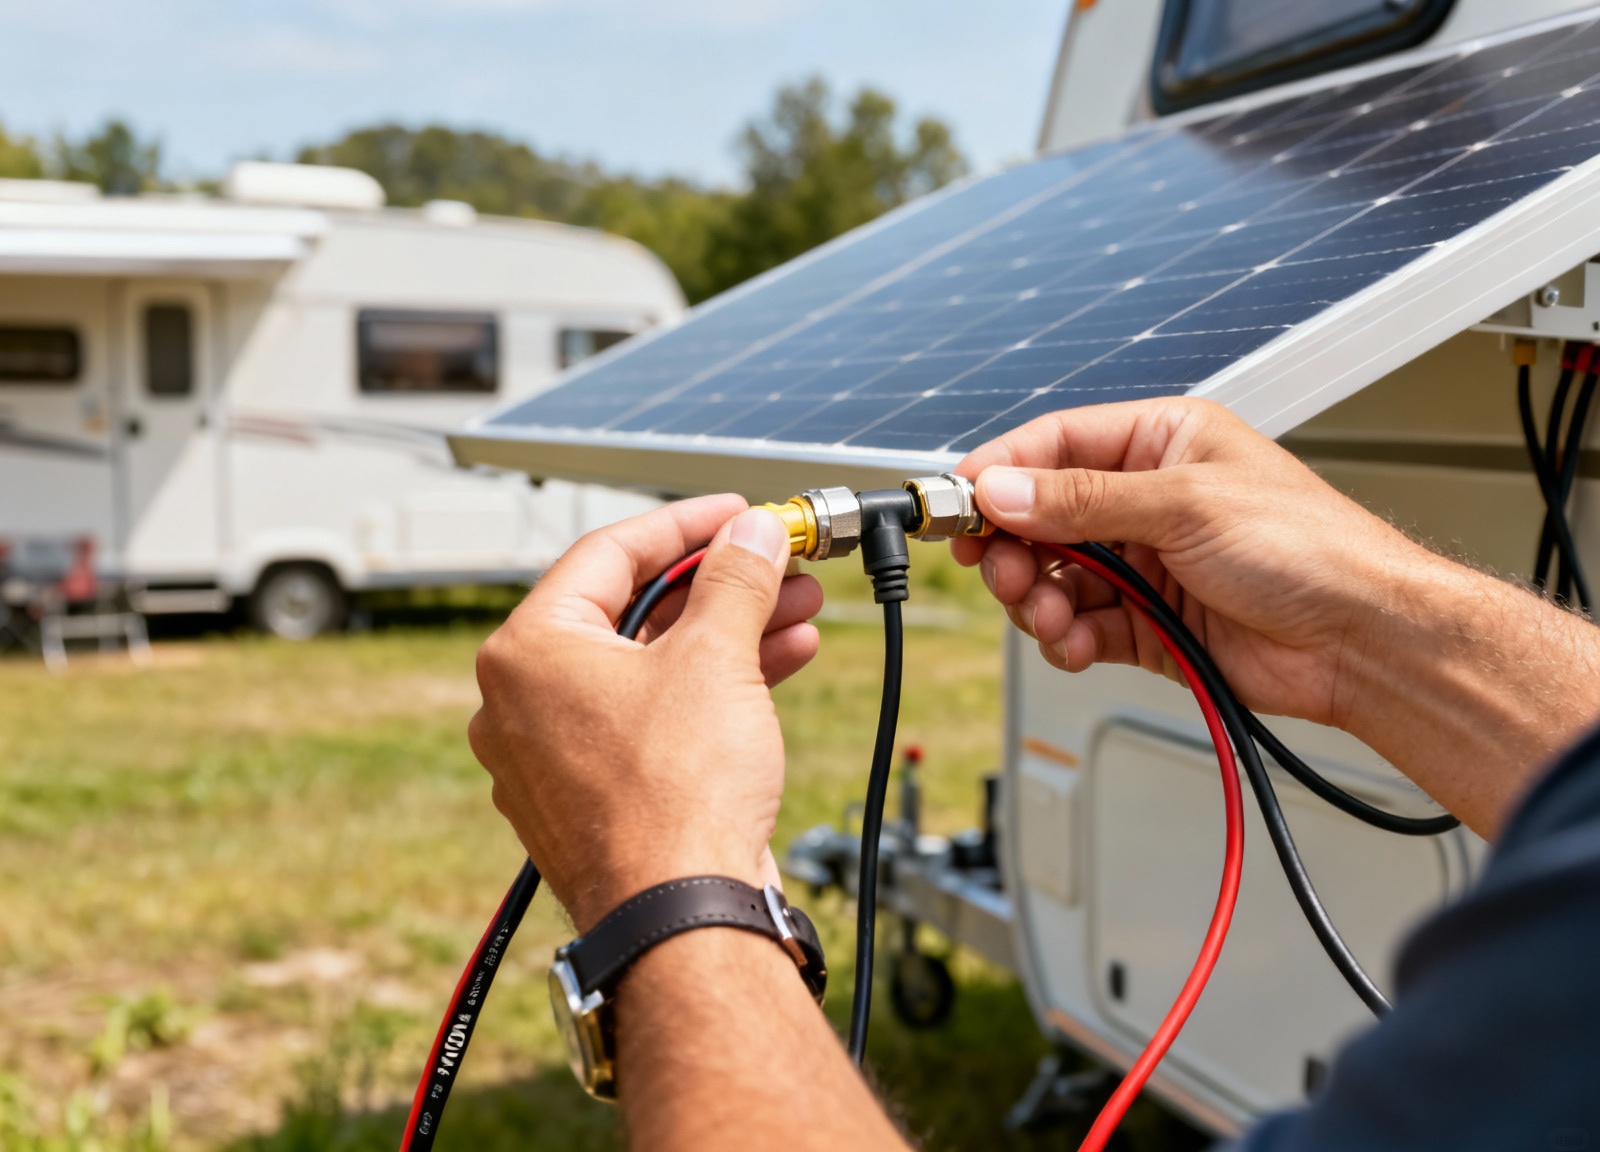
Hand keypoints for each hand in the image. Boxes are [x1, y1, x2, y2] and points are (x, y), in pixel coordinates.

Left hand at [469, 496, 821, 930]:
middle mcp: (524, 702)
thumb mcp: (715, 659)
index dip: (686, 523)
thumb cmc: (676, 795)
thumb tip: (753, 533)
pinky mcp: (594, 799)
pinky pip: (650, 721)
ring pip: (648, 669)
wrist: (682, 920)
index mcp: (526, 652)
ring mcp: (554, 757)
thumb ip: (734, 580)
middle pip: (633, 612)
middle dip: (720, 585)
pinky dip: (708, 691)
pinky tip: (777, 666)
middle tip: (781, 562)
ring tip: (798, 611)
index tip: (738, 511)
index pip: (608, 553)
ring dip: (727, 636)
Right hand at [951, 397, 1441, 728]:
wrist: (1362, 641)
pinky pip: (1080, 625)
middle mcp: (1146, 499)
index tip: (959, 504)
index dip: (1000, 471)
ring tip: (1051, 614)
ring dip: (1039, 599)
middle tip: (1005, 572)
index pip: (1054, 443)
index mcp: (1161, 442)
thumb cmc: (1311, 550)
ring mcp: (1145, 563)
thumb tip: (1004, 488)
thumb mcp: (1184, 505)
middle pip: (1041, 515)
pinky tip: (1076, 642)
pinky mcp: (1146, 622)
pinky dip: (1066, 637)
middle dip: (1015, 548)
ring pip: (1054, 575)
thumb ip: (1082, 499)